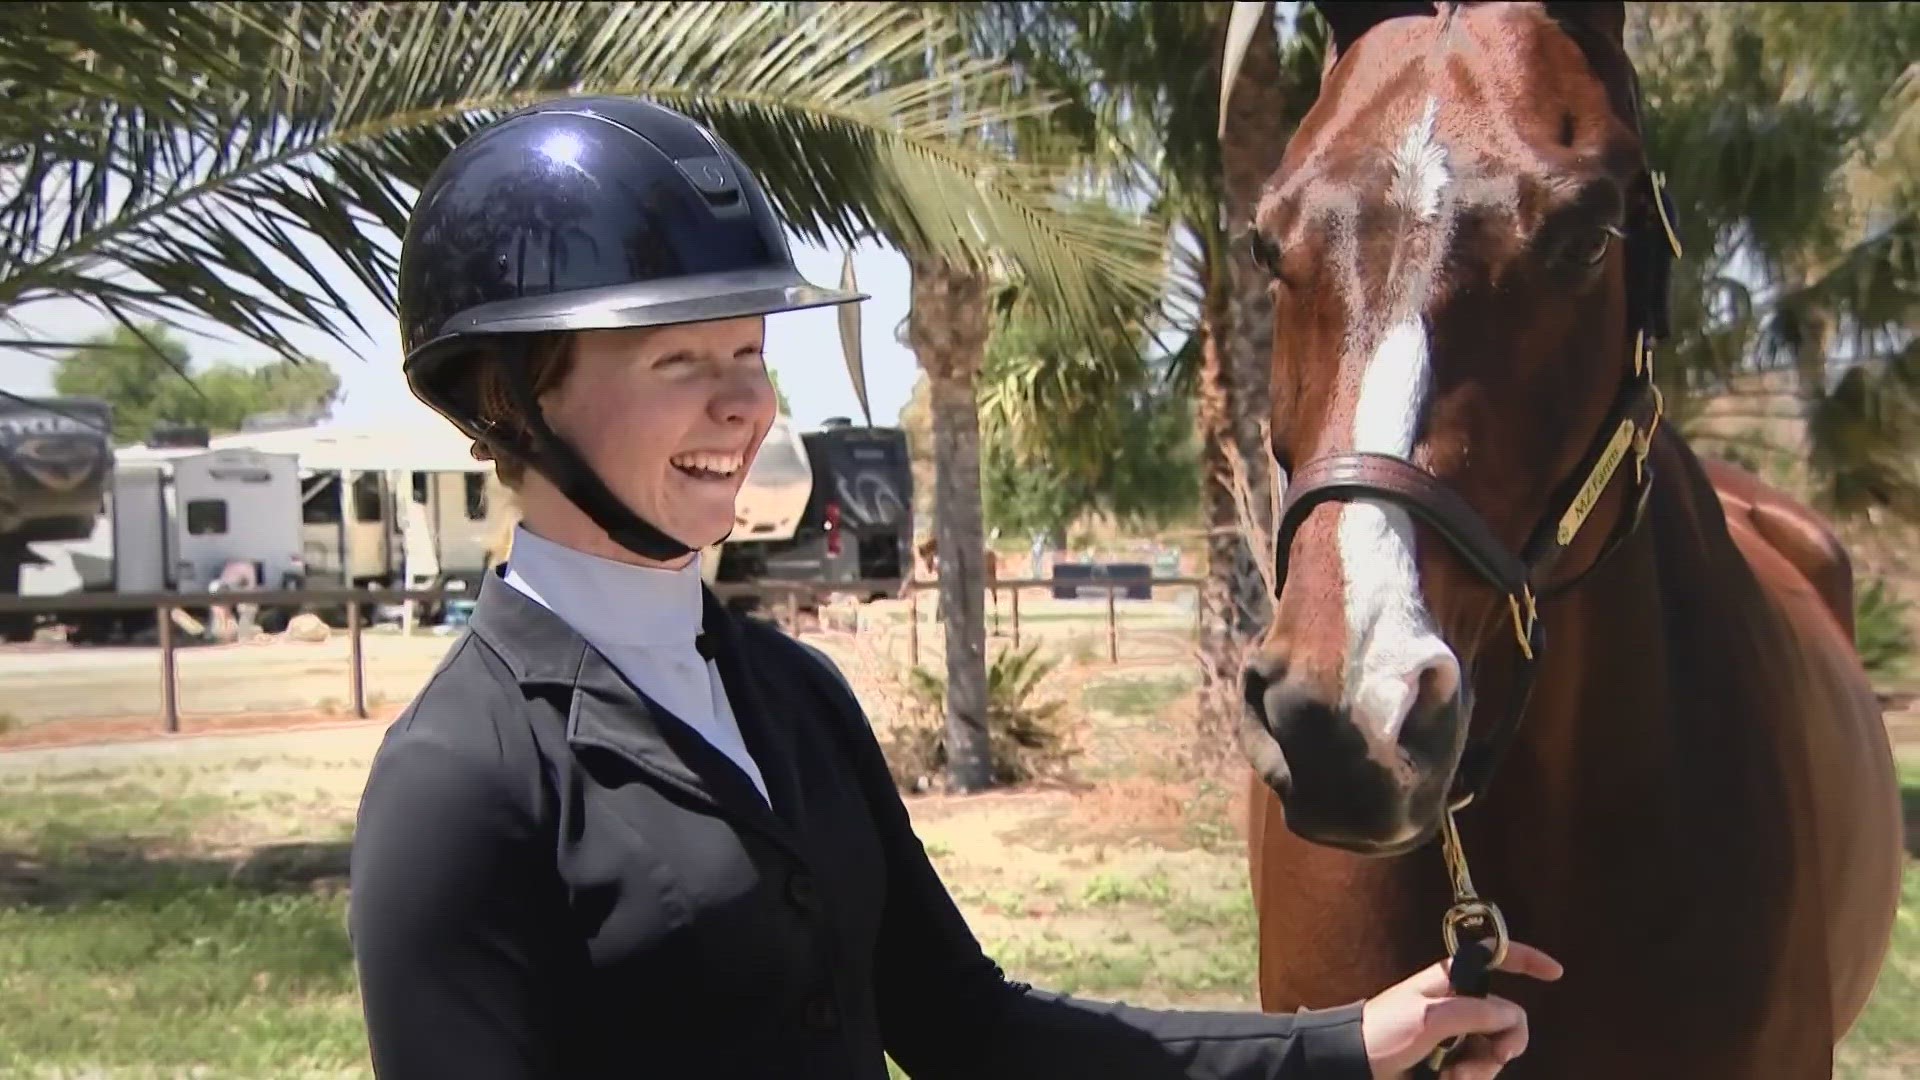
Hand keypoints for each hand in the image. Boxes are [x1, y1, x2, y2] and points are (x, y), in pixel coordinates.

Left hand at [1361, 941, 1563, 1079]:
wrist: (1351, 1065)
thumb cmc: (1382, 1033)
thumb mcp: (1431, 1018)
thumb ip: (1476, 1012)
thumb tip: (1510, 1015)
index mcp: (1450, 980)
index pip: (1494, 956)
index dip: (1525, 960)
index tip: (1555, 973)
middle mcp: (1456, 1004)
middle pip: (1505, 1017)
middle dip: (1504, 1042)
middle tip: (1496, 1056)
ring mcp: (1452, 1033)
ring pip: (1493, 1050)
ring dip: (1480, 1068)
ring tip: (1452, 1077)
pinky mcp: (1447, 1059)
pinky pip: (1477, 1069)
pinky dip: (1468, 1078)